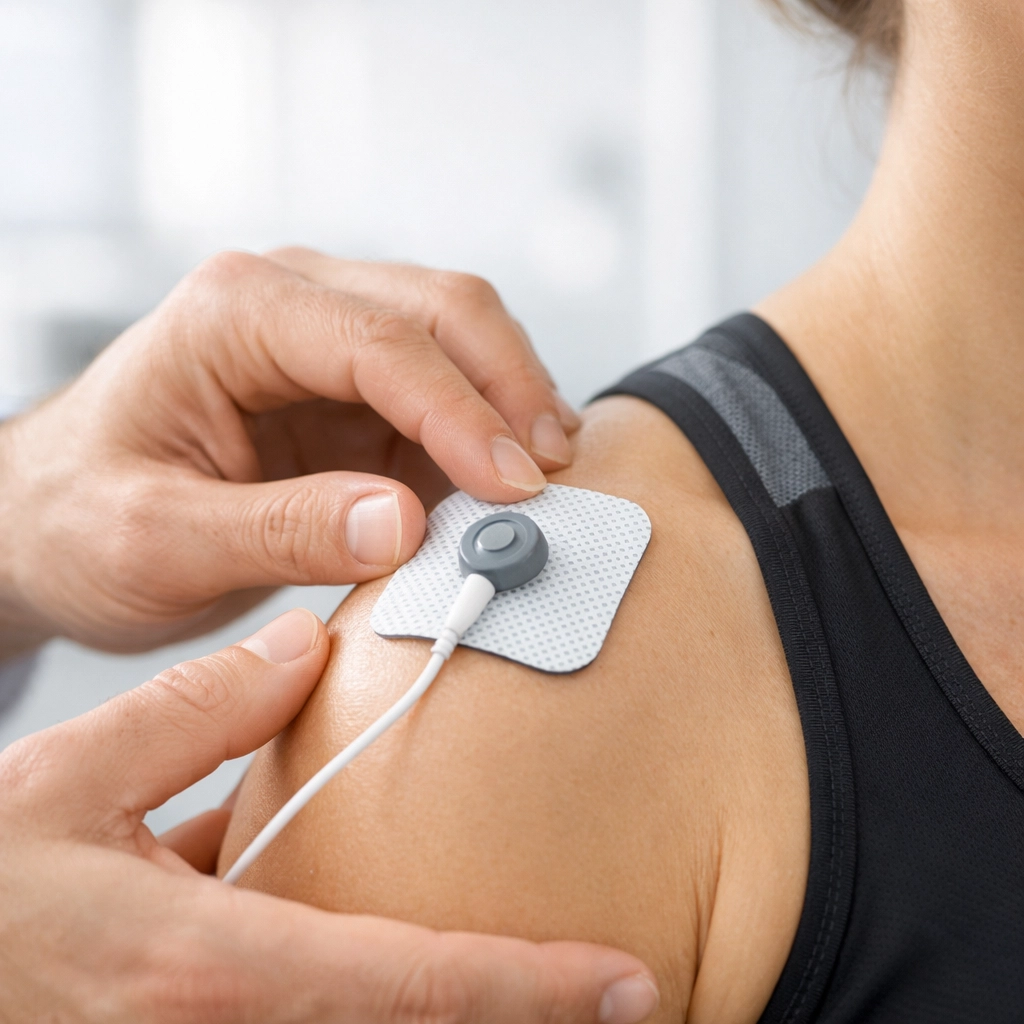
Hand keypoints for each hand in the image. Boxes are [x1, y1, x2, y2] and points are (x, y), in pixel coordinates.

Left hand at [0, 249, 579, 655]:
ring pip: (464, 340)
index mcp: (235, 312)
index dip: (462, 413)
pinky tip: (510, 483)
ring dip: (515, 405)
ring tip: (549, 484)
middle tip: (555, 479)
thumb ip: (278, 530)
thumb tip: (404, 525)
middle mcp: (293, 303)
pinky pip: (448, 395)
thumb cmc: (79, 520)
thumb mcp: (156, 539)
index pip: (382, 342)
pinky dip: (490, 435)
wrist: (54, 522)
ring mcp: (332, 341)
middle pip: (445, 311)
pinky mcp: (356, 391)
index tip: (515, 486)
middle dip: (513, 389)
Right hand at [0, 608, 658, 1023]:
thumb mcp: (67, 781)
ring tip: (535, 977)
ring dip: (456, 1007)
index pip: (413, 984)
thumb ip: (201, 710)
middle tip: (616, 993)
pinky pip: (302, 1013)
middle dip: (522, 1019)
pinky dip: (368, 992)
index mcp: (207, 967)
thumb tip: (303, 650)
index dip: (535, 988)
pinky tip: (388, 940)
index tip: (628, 982)